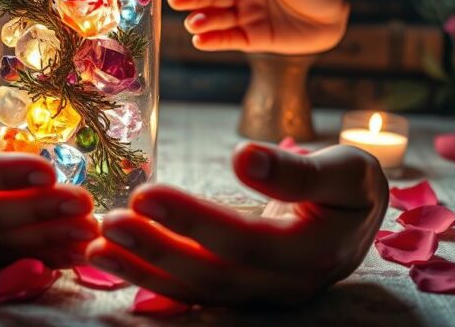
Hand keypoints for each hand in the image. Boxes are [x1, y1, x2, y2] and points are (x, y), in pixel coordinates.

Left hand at [86, 143, 387, 305]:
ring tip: (96, 245)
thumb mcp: (346, 170)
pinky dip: (147, 277)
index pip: (243, 241)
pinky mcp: (238, 295)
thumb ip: (298, 171)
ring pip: (194, 291)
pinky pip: (188, 292)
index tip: (145, 193)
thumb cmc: (349, 187)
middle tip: (108, 221)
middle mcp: (282, 284)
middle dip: (156, 248)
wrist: (357, 225)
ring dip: (142, 269)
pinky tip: (110, 259)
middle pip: (211, 273)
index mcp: (311, 251)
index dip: (193, 221)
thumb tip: (245, 158)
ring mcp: (258, 296)